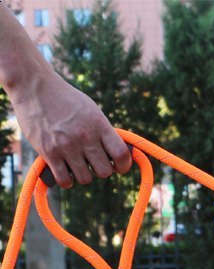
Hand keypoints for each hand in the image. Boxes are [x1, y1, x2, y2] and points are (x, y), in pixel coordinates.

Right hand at [10, 71, 131, 188]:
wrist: (33, 86)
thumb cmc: (65, 99)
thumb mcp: (91, 111)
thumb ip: (104, 132)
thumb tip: (117, 155)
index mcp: (99, 125)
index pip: (121, 155)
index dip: (123, 166)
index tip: (119, 167)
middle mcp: (85, 137)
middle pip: (104, 172)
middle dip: (101, 170)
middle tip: (93, 163)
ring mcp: (66, 145)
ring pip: (85, 179)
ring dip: (83, 175)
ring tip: (77, 164)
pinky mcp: (49, 152)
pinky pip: (65, 180)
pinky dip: (67, 180)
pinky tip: (65, 171)